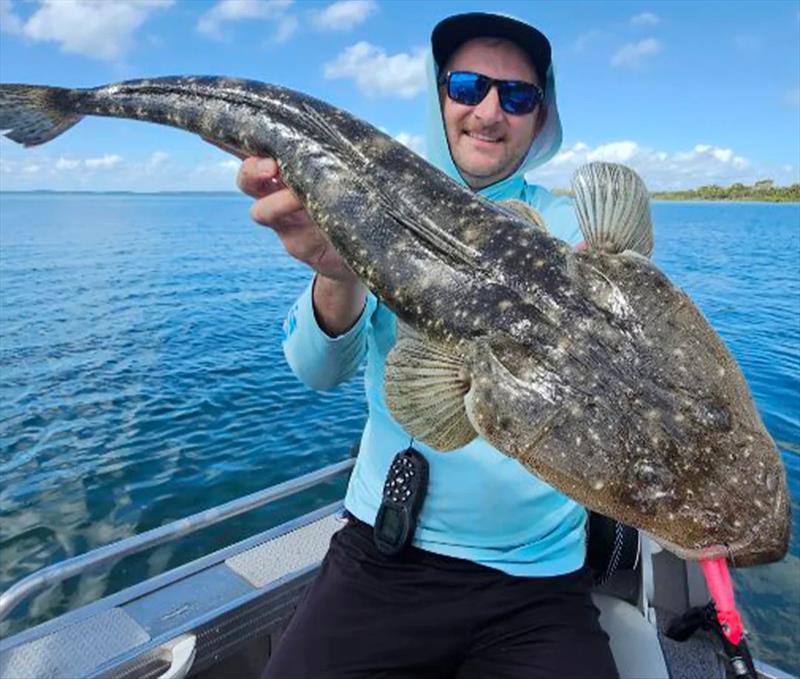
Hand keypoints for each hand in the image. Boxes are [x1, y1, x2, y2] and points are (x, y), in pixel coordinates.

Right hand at [204, 139, 355, 282]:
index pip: (250, 151)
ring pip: (261, 211)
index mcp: (284, 170)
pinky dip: (305, 229)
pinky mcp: (299, 246)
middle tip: (270, 166)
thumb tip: (325, 123)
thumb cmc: (354, 197)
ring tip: (299, 196)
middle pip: (247, 180)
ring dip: (277, 201)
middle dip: (252, 170)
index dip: (226, 140)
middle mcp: (277, 195)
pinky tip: (320, 219)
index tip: (207, 130)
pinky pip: (294, 239)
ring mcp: (285, 223)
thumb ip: (327, 153)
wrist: (367, 242)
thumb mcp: (342, 169)